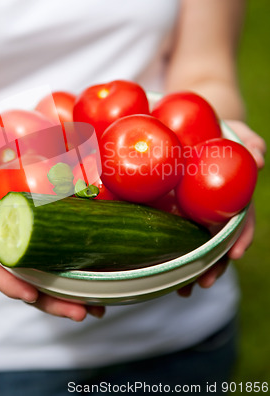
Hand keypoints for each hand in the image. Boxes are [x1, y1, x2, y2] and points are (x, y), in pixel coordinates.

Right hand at [0, 174, 104, 320]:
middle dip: (54, 302)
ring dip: (73, 295)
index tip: (30, 295)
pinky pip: (59, 260)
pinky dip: (79, 272)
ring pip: (49, 279)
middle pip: (30, 284)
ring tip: (98, 308)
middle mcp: (8, 256)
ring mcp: (27, 252)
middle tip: (81, 313)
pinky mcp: (43, 241)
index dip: (12, 285)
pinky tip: (101, 284)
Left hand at [178, 120, 265, 296]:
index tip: (236, 254)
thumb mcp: (234, 132)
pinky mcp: (173, 213)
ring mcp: (195, 214)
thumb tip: (258, 158)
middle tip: (204, 283)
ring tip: (181, 290)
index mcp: (231, 197)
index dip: (241, 237)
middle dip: (214, 265)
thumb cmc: (217, 131)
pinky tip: (159, 273)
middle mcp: (215, 210)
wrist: (191, 127)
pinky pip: (171, 235)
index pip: (240, 221)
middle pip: (218, 242)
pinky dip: (169, 255)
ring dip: (191, 269)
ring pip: (196, 246)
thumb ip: (247, 141)